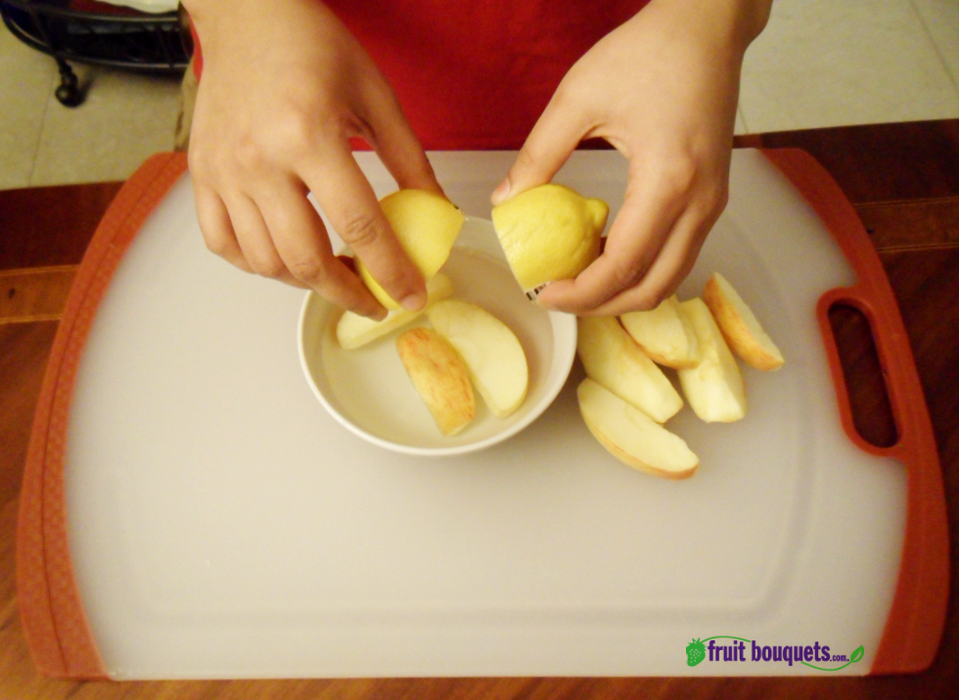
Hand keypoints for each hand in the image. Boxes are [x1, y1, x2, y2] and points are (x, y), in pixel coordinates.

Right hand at [184, 0, 441, 318]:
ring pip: (264, 261)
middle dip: (348, 294)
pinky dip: (255, 265)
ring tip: (336, 275)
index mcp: (308, 135)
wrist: (248, 15)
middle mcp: (260, 160)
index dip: (390, 270)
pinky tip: (284, 260)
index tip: (410, 295)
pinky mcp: (201, 175)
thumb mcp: (376, 96)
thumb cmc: (312, 46)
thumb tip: (436, 211)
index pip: (359, 226)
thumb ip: (409, 160)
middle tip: (374, 302)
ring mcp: (224, 171)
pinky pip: (223, 244)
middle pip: (306, 259)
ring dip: (305, 282)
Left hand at [491, 0, 771, 315]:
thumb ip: (539, 154)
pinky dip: (642, 268)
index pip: (622, 266)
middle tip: (556, 295)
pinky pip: (678, 254)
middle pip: (651, 288)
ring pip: (669, 278)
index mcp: (668, 180)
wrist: (707, 26)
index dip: (579, 293)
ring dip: (623, 291)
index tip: (542, 293)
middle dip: (600, 305)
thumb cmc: (649, 51)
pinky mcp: (712, 197)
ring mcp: (712, 203)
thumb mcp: (579, 97)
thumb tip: (505, 200)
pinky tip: (604, 251)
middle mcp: (700, 202)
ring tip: (577, 278)